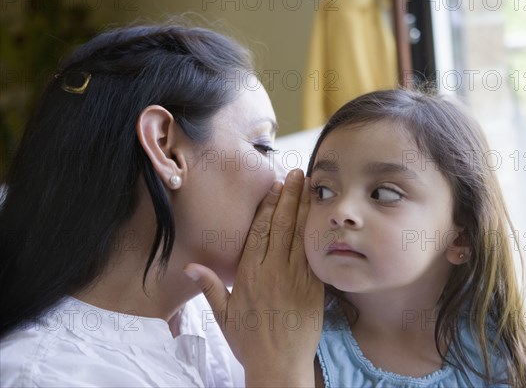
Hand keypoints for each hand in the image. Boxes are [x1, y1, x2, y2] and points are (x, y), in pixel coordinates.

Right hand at [184, 169, 323, 386]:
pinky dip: (316, 232)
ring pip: (299, 234)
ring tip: (310, 185)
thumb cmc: (249, 342)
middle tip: (297, 174)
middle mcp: (272, 270)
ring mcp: (295, 277)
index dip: (268, 206)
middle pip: (282, 225)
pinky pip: (314, 254)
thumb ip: (210, 287)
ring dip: (304, 207)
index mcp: (250, 273)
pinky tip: (321, 217)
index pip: (260, 230)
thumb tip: (191, 266)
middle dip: (290, 196)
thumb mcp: (223, 316)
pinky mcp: (313, 287)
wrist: (279, 365)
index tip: (275, 187)